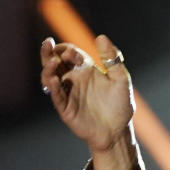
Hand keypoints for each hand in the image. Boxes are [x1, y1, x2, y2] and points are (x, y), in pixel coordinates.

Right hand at [39, 34, 133, 153]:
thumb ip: (112, 60)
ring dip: (48, 68)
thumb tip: (101, 37)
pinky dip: (53, 86)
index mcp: (86, 70)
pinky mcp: (65, 108)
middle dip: (49, 52)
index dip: (68, 50)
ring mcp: (68, 93)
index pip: (69, 53)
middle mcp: (73, 79)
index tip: (75, 54)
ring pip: (50, 76)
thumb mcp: (121, 80)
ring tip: (52, 61)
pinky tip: (53, 79)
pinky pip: (56, 95)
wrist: (118, 132)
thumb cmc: (120, 105)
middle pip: (54, 61)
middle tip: (48, 44)